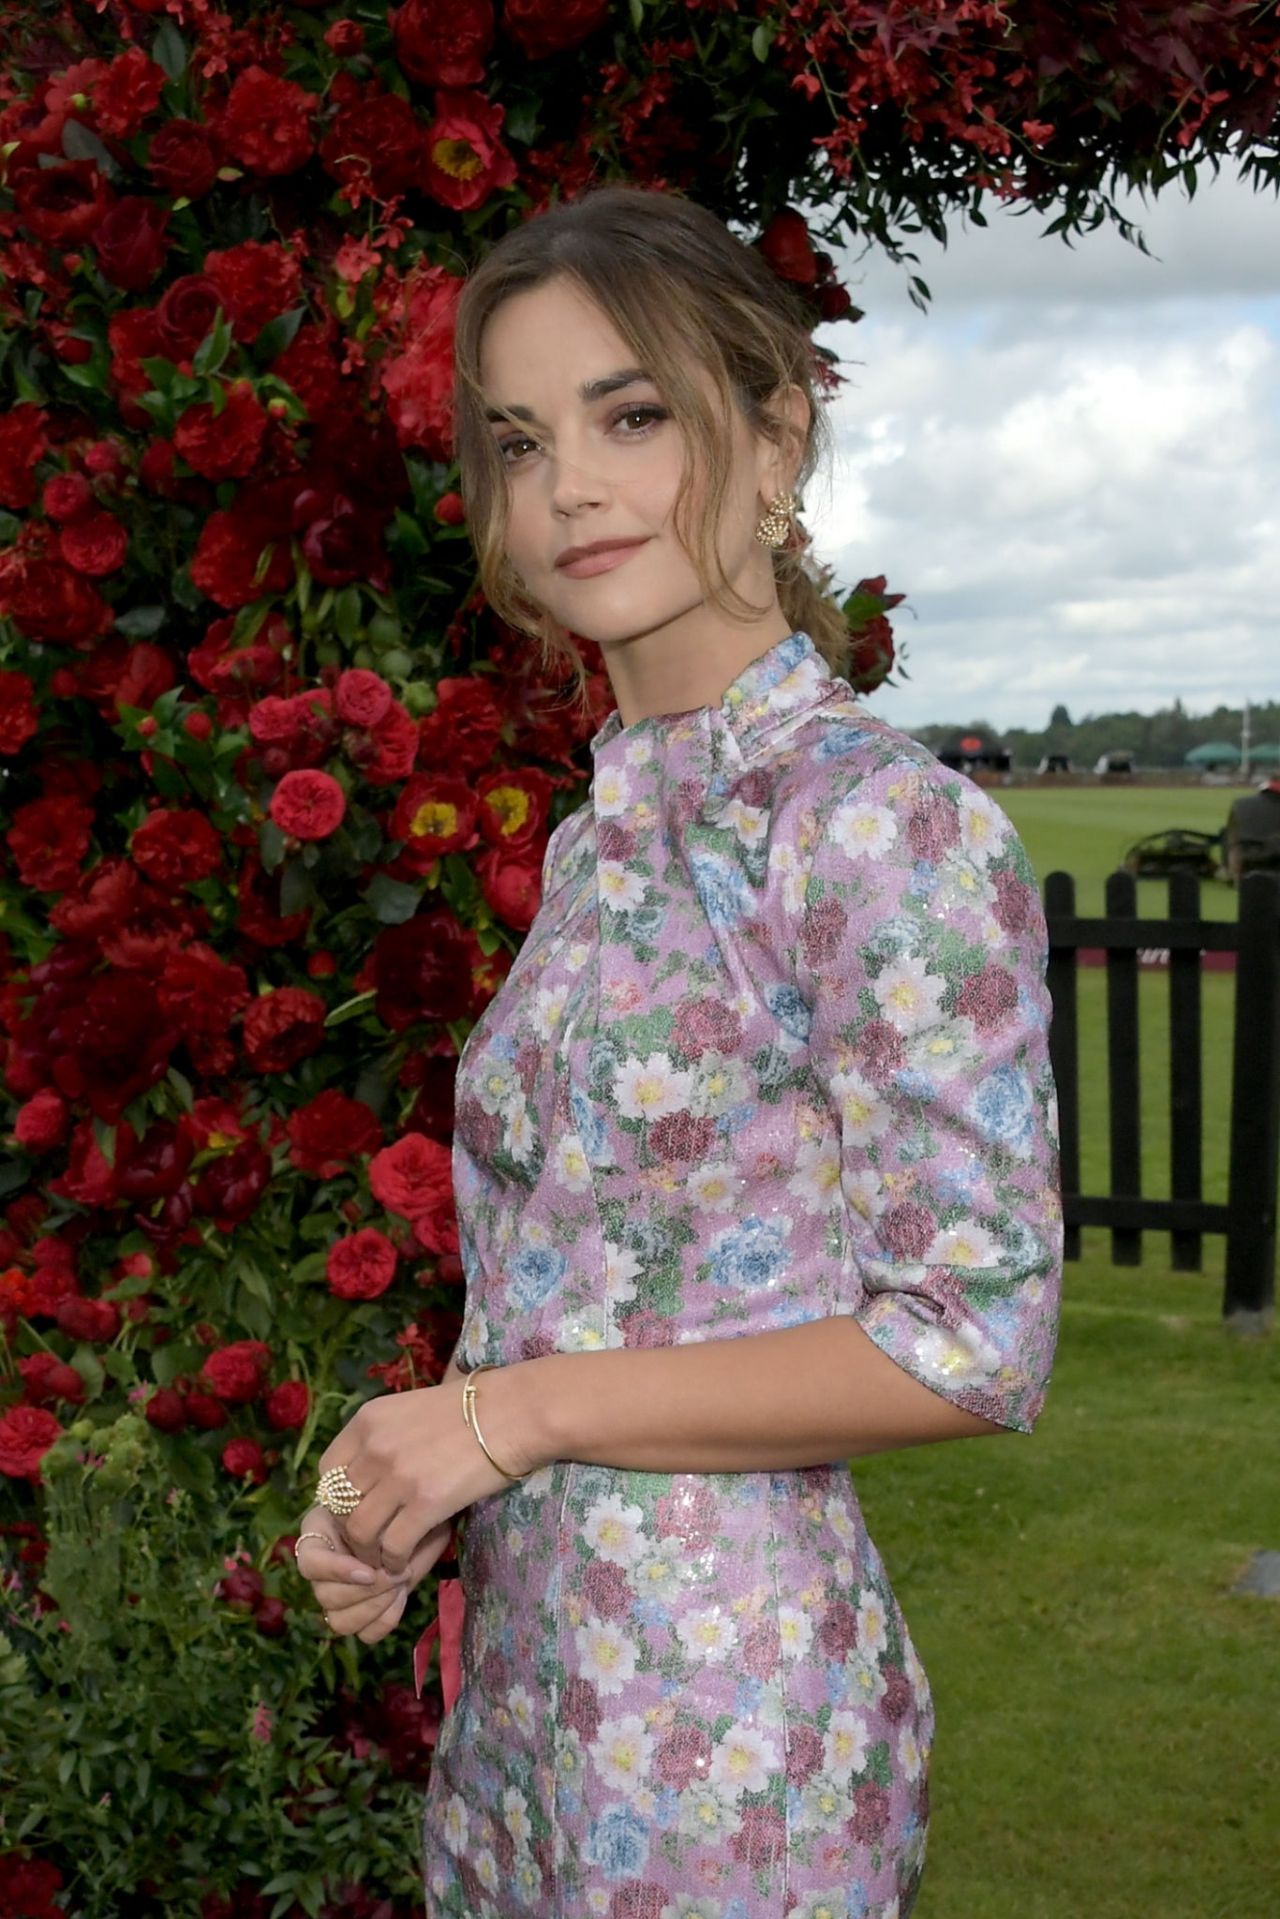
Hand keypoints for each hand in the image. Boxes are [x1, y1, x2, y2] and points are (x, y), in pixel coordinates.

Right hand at [294, 1507, 454, 1644]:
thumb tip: (375, 1559)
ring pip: (340, 1622)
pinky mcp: (360, 1615)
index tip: (369, 1571)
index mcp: (318, 1535)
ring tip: (400, 1584)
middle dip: (366, 1591)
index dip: (337, 1572)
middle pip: (326, 1598)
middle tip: (399, 1573)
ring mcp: (338, 1595)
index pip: (310, 1563)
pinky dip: (386, 1620)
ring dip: (375, 1607)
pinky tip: (401, 1597)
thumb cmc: (397, 1501)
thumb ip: (372, 1527)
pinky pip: (365, 1634)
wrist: (419, 1515)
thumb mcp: (383, 1503)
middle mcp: (323, 1570)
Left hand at [314, 1369, 539, 1578]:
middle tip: (370, 1543)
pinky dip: (394, 1562)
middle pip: (340, 1505)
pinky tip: (405, 1563)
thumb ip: (383, 1438)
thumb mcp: (411, 1411)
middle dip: (352, 1532)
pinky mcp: (426, 1503)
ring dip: (369, 1552)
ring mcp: (399, 1475)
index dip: (337, 1499)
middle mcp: (375, 1447)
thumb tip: (365, 1473)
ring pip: (360, 1531)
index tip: (357, 1510)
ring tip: (385, 1559)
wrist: (513, 1413)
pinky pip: (393, 1546)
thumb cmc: (469, 1410)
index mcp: (367, 1420)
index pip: (327, 1471)